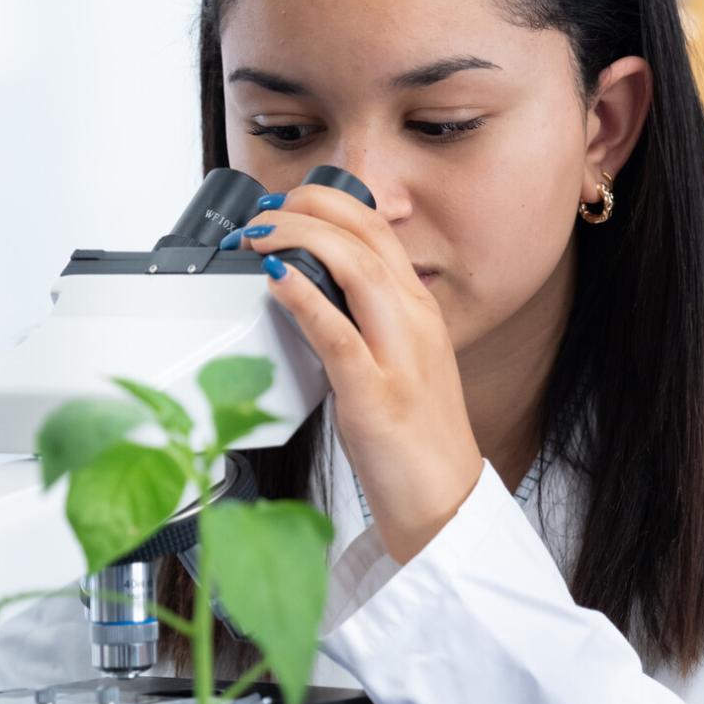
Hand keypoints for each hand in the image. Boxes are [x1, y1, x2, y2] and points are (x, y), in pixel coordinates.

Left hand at [227, 185, 483, 563]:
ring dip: (300, 240)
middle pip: (365, 235)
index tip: (284, 204)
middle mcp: (415, 320)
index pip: (376, 230)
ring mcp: (400, 356)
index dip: (326, 204)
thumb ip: (361, 321)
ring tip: (259, 236)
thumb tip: (307, 293)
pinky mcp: (377, 396)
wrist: (443, 498)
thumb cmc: (416, 434)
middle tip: (263, 212)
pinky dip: (305, 299)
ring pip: (356, 270)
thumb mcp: (396, 359)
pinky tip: (276, 281)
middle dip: (308, 208)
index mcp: (418, 309)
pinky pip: (338, 334)